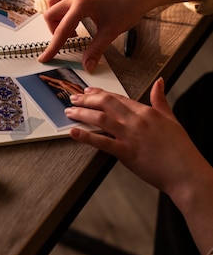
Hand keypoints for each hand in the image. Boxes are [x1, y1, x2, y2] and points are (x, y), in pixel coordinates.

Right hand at [38, 0, 144, 70]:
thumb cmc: (128, 6)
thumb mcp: (111, 31)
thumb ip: (96, 50)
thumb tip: (87, 65)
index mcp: (81, 5)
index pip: (61, 30)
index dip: (52, 47)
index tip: (44, 58)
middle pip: (51, 15)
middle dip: (55, 32)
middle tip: (71, 41)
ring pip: (54, 5)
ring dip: (57, 20)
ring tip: (73, 30)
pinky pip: (62, 0)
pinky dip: (63, 11)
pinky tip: (75, 20)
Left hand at [65, 77, 212, 253]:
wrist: (186, 173)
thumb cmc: (180, 149)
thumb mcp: (171, 119)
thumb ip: (161, 100)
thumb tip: (159, 82)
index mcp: (147, 112)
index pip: (118, 98)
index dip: (100, 93)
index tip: (88, 91)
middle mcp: (136, 120)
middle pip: (106, 103)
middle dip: (86, 99)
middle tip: (73, 99)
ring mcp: (130, 136)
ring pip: (100, 119)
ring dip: (81, 114)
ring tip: (69, 112)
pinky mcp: (126, 153)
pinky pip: (101, 142)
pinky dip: (85, 136)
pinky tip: (73, 132)